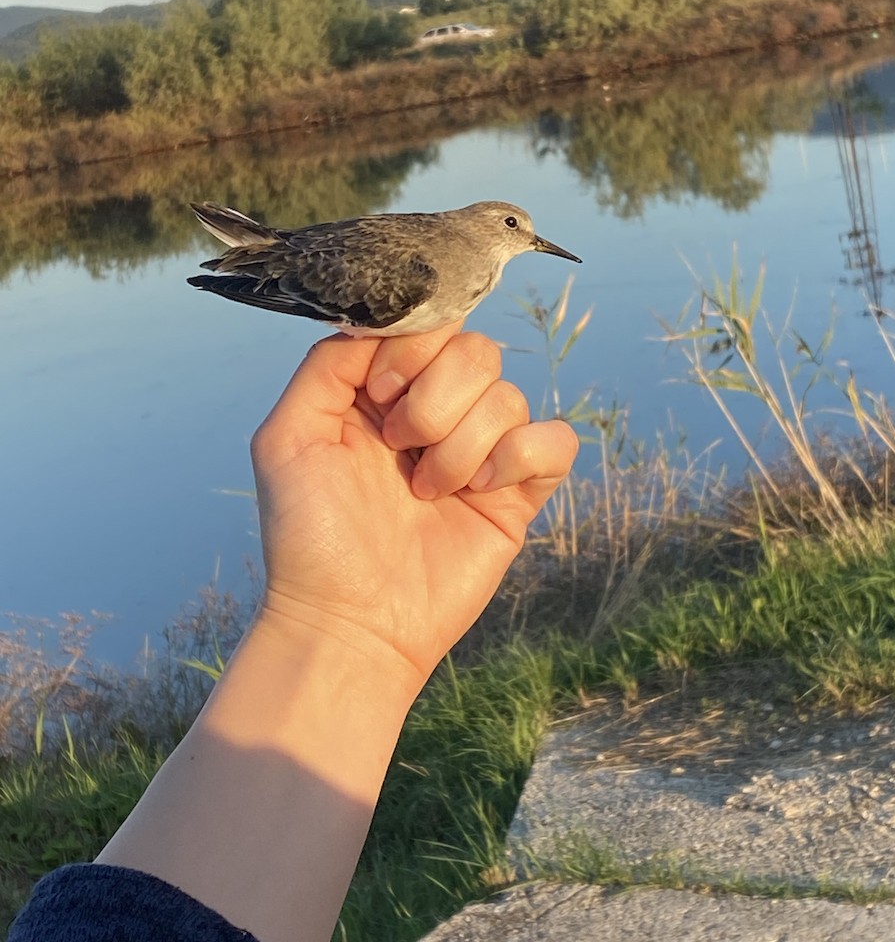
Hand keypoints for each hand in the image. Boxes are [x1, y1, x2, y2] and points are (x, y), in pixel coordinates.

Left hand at [251, 323, 578, 684]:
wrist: (349, 623)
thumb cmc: (308, 537)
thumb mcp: (287, 436)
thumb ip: (327, 365)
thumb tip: (378, 323)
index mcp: (387, 390)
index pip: (431, 324)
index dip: (413, 350)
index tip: (380, 395)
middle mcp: (438, 413)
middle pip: (478, 350)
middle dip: (436, 400)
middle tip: (400, 448)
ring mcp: (482, 451)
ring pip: (510, 396)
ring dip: (462, 446)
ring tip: (426, 492)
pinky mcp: (518, 494)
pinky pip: (556, 441)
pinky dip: (520, 457)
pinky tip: (481, 491)